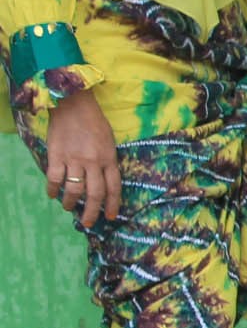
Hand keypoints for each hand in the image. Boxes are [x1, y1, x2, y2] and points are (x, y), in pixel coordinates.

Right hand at [44, 91, 120, 227]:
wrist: (73, 105)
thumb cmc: (94, 122)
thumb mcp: (110, 141)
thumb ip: (108, 160)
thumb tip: (104, 179)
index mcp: (109, 158)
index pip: (114, 187)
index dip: (113, 204)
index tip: (111, 217)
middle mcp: (93, 162)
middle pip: (94, 194)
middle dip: (92, 212)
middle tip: (88, 223)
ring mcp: (74, 159)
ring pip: (74, 189)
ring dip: (70, 202)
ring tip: (68, 207)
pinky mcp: (57, 155)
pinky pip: (54, 178)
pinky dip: (52, 189)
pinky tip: (52, 194)